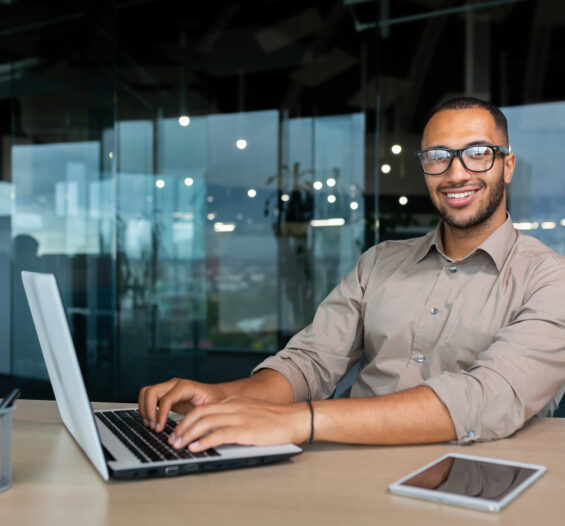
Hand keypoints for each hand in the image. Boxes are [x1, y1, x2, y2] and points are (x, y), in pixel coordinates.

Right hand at [138, 377, 224, 432]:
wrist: (217, 395)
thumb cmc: (216, 402)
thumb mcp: (212, 410)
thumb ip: (200, 419)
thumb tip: (190, 432)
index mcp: (186, 386)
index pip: (167, 398)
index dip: (160, 414)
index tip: (159, 428)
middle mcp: (175, 384)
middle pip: (152, 391)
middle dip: (149, 411)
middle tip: (153, 427)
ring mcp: (169, 388)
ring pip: (147, 392)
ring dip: (144, 408)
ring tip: (149, 424)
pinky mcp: (166, 394)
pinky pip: (149, 397)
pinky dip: (146, 408)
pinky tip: (151, 420)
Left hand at [167, 396, 310, 451]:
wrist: (294, 419)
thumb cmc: (274, 419)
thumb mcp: (248, 412)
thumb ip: (232, 416)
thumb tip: (213, 430)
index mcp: (232, 401)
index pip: (202, 408)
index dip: (186, 420)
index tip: (177, 432)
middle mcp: (233, 406)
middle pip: (199, 413)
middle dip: (182, 427)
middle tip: (173, 440)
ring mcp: (239, 417)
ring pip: (206, 423)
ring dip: (188, 435)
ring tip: (179, 446)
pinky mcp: (246, 430)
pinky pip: (220, 434)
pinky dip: (204, 441)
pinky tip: (196, 448)